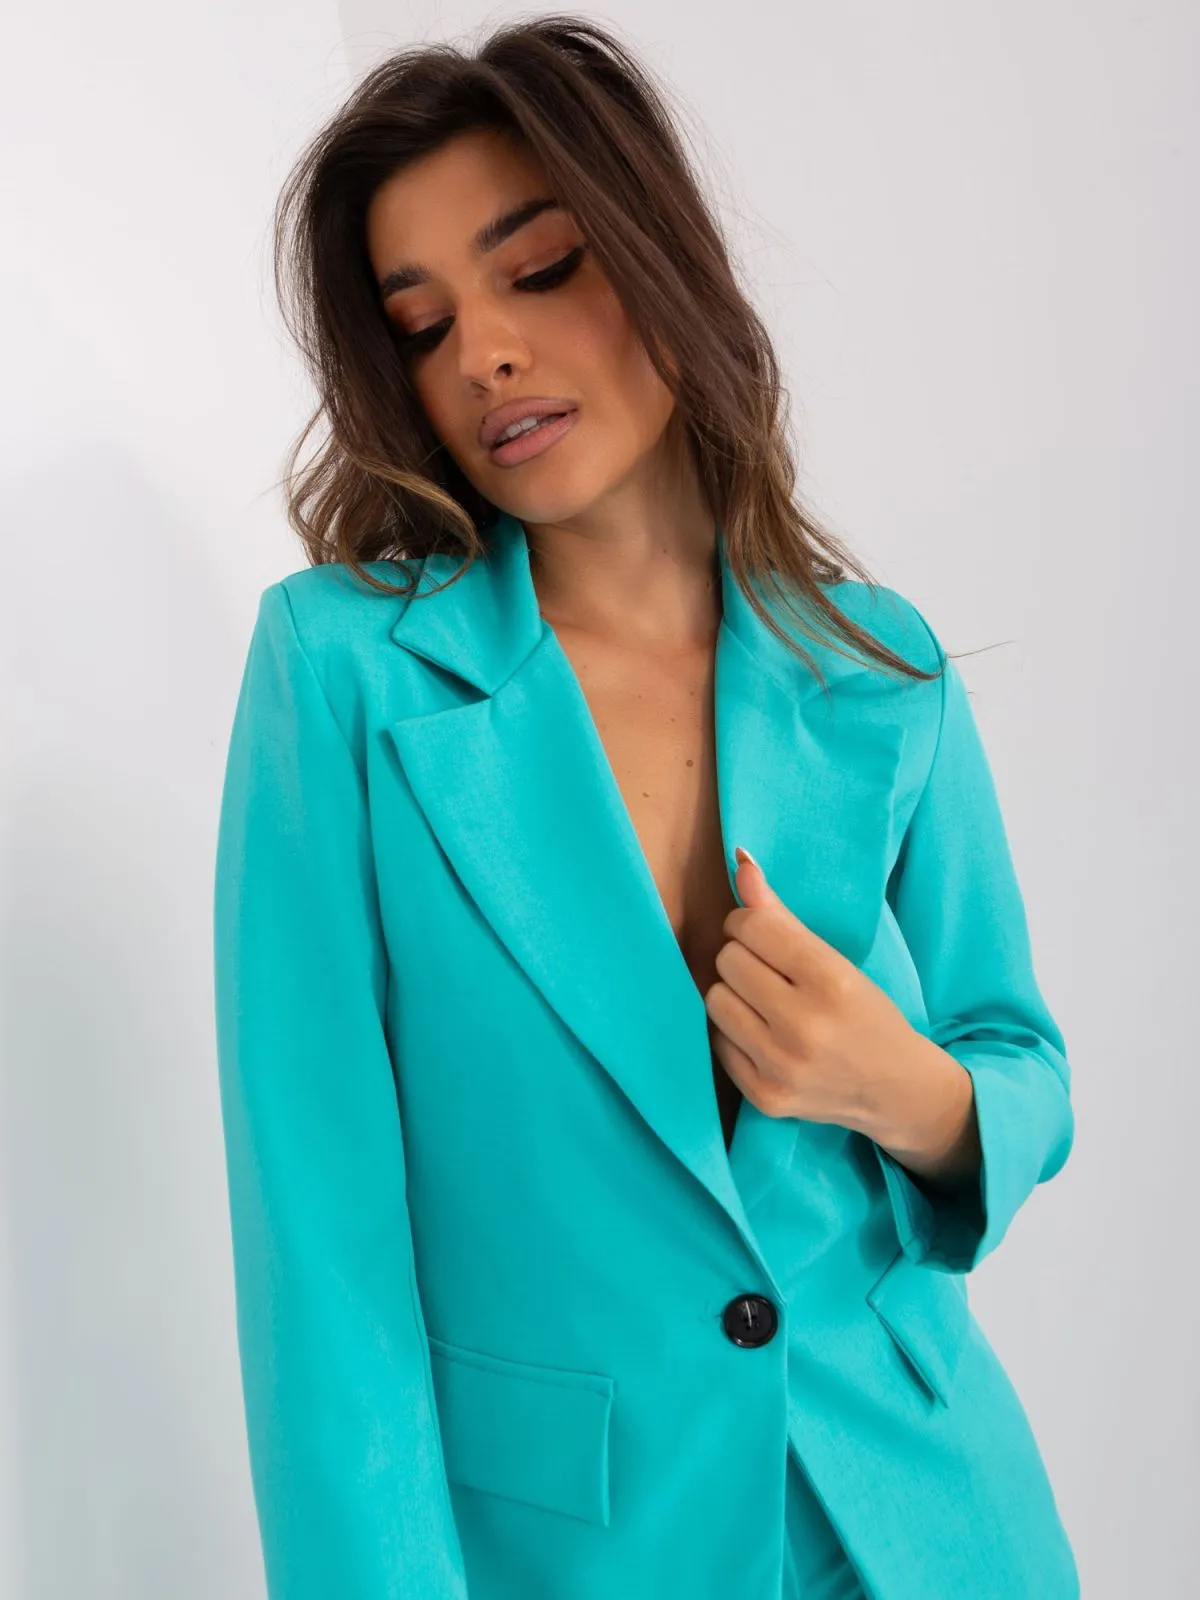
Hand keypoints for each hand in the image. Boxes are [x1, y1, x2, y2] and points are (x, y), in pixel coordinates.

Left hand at [703, 845, 924, 1133]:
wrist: (895, 1089)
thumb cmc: (866, 1013)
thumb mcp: (837, 961)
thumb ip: (782, 914)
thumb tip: (740, 861)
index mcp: (832, 982)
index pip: (753, 927)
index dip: (749, 923)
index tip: (763, 933)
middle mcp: (805, 1026)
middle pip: (728, 961)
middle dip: (742, 957)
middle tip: (767, 969)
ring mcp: (782, 1066)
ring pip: (715, 999)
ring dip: (732, 993)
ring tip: (762, 1000)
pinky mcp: (765, 1096)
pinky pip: (718, 1041)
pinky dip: (734, 1031)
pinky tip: (761, 1032)